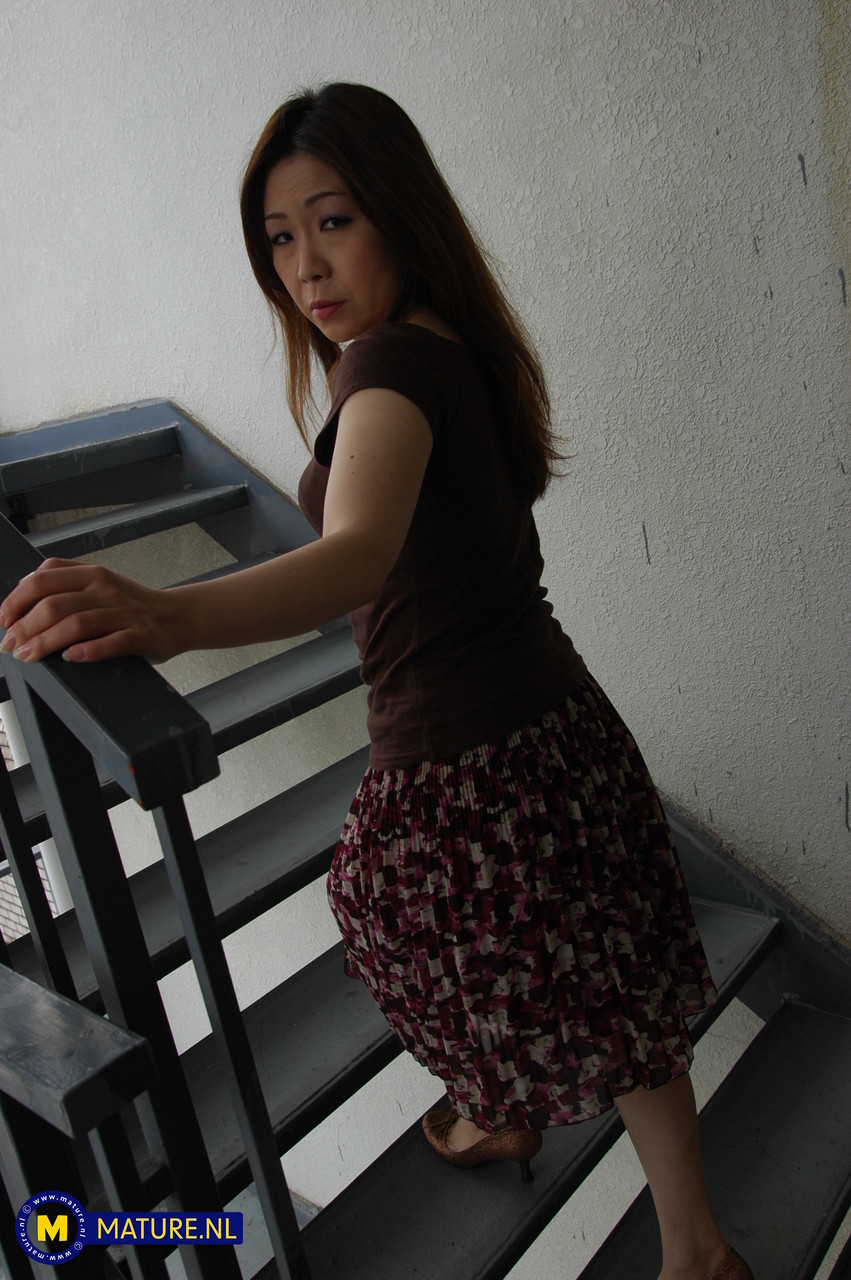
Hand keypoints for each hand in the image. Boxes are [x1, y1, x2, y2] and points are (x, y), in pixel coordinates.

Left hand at [0, 558, 183, 663]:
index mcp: (92, 573)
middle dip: (25, 627)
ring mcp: (124, 612)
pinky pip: (112, 642)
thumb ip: (65, 577)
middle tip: (11, 644)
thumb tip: (24, 585)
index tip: (3, 620)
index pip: (43, 580)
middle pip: (55, 605)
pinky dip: (89, 650)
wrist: (177, 616)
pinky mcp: (141, 635)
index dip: (16, 600)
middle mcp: (106, 589)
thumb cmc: (133, 604)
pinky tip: (71, 657)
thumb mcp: (99, 580)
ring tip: (30, 655)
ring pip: (77, 624)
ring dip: (46, 642)